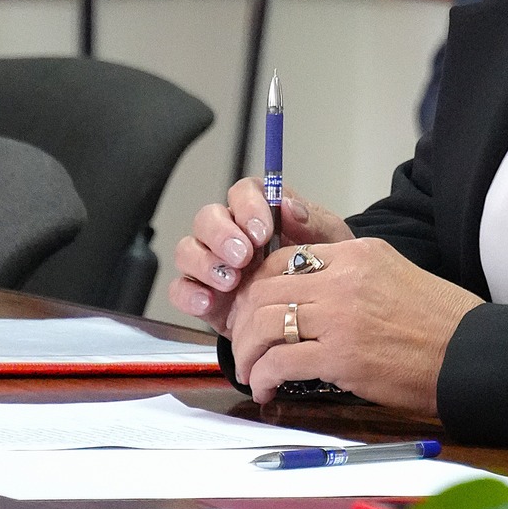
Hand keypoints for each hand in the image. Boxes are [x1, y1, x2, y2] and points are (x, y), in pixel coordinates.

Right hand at [170, 177, 354, 331]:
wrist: (306, 316)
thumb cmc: (315, 270)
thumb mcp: (327, 245)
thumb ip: (312, 223)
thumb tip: (290, 207)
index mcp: (259, 213)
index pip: (242, 193)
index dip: (248, 207)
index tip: (263, 230)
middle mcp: (230, 233)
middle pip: (208, 218)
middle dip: (222, 235)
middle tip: (243, 256)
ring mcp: (212, 263)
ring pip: (188, 250)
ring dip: (205, 263)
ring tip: (230, 281)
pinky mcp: (202, 293)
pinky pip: (180, 289)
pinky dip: (189, 294)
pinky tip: (208, 301)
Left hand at [227, 236, 481, 411]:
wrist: (470, 353)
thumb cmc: (439, 321)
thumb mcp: (395, 274)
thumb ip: (352, 276)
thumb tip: (312, 296)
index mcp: (358, 252)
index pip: (284, 258)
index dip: (256, 286)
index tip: (251, 309)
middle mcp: (344, 277)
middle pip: (264, 289)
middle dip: (242, 319)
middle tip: (241, 342)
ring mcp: (341, 315)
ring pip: (262, 323)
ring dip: (246, 350)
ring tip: (250, 369)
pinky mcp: (341, 355)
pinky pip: (279, 361)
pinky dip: (262, 376)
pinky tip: (266, 387)